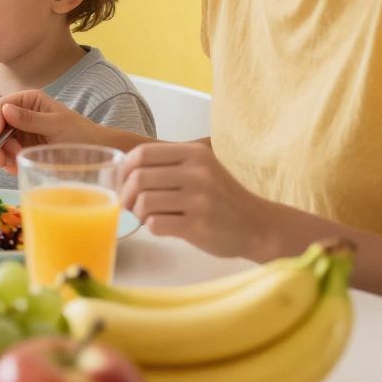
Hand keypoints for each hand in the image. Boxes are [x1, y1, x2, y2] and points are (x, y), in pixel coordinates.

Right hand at [0, 89, 105, 174]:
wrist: (95, 152)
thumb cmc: (81, 133)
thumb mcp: (57, 125)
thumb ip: (31, 119)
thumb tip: (5, 110)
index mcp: (29, 101)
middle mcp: (20, 114)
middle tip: (0, 161)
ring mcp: (20, 133)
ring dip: (1, 155)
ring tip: (14, 165)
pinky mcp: (22, 149)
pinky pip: (6, 156)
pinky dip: (7, 163)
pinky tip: (17, 168)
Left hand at [119, 141, 277, 258]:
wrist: (258, 225)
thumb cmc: (222, 198)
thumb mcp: (202, 169)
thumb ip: (169, 165)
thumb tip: (123, 172)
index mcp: (195, 154)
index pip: (142, 154)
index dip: (124, 170)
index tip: (123, 183)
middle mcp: (197, 173)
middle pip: (139, 178)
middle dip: (127, 195)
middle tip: (131, 205)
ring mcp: (199, 200)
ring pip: (144, 202)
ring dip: (139, 213)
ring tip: (148, 216)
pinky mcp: (198, 226)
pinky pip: (156, 225)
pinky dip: (151, 227)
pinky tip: (163, 226)